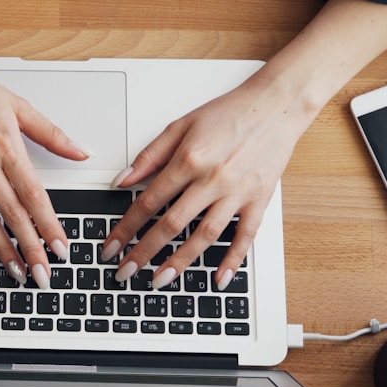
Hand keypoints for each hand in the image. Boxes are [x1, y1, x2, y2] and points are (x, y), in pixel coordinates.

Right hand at [0, 54, 88, 285]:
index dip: (49, 225)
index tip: (61, 249)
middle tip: (43, 275)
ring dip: (0, 250)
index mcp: (7, 145)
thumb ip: (52, 134)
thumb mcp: (18, 106)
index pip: (34, 195)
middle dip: (30, 248)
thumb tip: (82, 151)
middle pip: (12, 214)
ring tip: (16, 272)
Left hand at [101, 78, 311, 289]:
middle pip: (171, 224)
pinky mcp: (259, 200)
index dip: (126, 228)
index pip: (148, 202)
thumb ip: (150, 156)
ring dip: (180, 262)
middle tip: (125, 272)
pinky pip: (245, 237)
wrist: (276, 106)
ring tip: (160, 280)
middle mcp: (212, 179)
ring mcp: (237, 193)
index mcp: (189, 160)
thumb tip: (121, 180)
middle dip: (144, 252)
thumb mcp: (181, 125)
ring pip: (204, 236)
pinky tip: (218, 279)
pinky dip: (232, 260)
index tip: (111, 247)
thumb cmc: (229, 113)